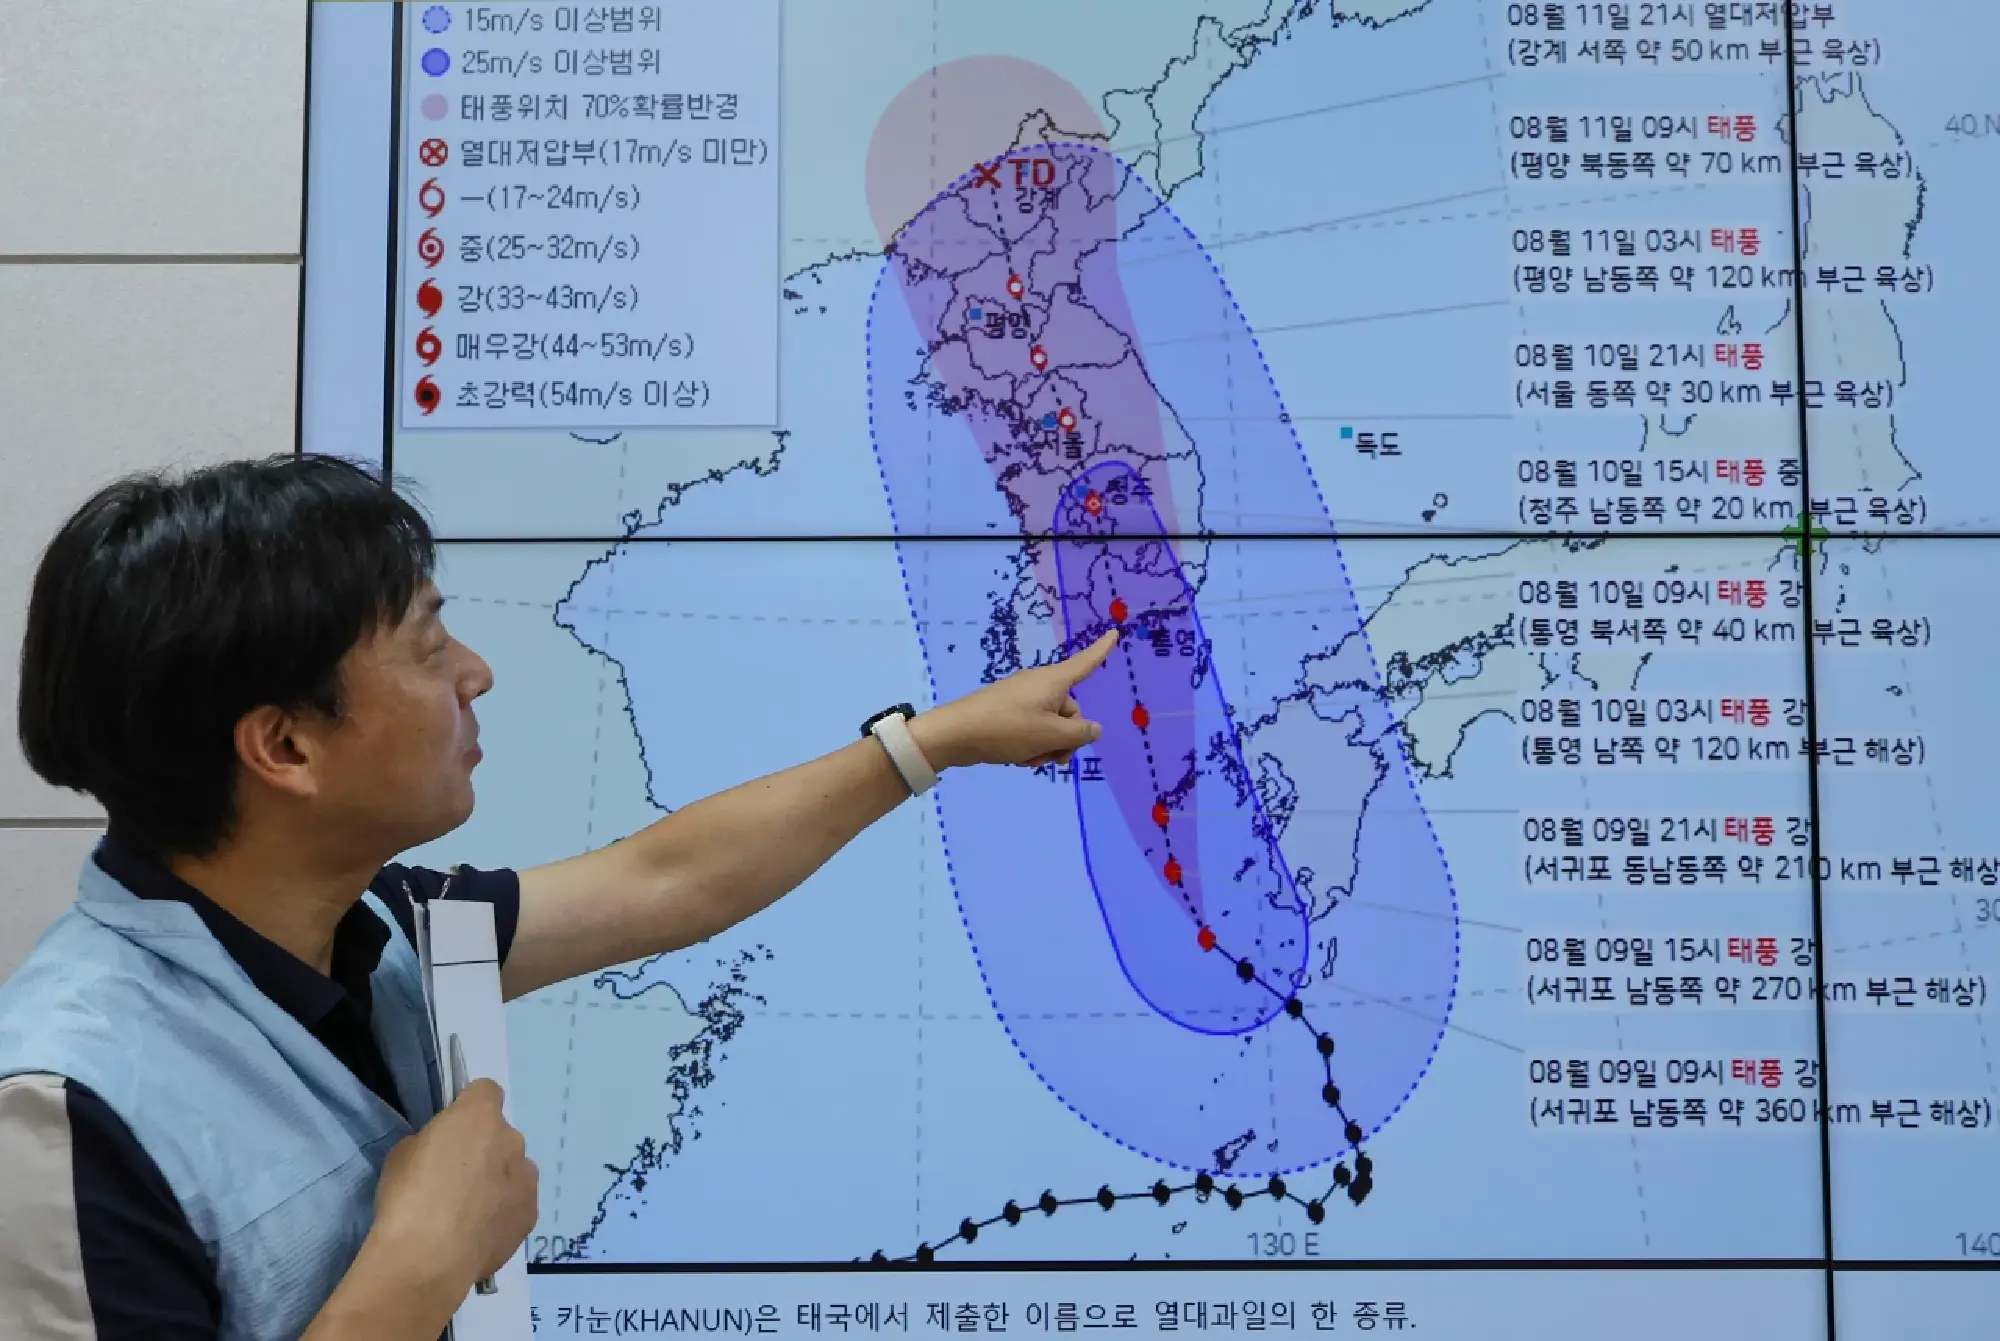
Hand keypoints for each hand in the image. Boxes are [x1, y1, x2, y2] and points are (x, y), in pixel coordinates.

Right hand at [372, 1078, 538, 1288]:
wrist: (428, 1258)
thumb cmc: (408, 1198)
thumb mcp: (402, 1155)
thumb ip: (431, 1142)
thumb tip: (442, 1153)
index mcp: (480, 1116)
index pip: (486, 1091)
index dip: (469, 1106)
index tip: (452, 1130)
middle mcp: (513, 1140)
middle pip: (500, 1135)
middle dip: (482, 1150)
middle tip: (454, 1180)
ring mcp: (527, 1179)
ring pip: (514, 1169)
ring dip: (497, 1181)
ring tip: (467, 1213)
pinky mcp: (530, 1215)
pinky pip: (518, 1203)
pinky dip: (502, 1212)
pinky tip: (477, 1234)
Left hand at [910, 630, 1117, 770]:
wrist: (956, 734)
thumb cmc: (1008, 729)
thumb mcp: (1051, 736)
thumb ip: (1079, 734)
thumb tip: (1094, 728)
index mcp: (1053, 682)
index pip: (1085, 664)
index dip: (1102, 651)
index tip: (1115, 633)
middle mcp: (1039, 685)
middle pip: (1069, 711)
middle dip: (1066, 737)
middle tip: (1053, 757)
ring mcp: (1021, 698)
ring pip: (1050, 725)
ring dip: (1047, 745)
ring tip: (1029, 759)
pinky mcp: (1007, 711)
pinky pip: (1031, 728)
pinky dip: (1030, 744)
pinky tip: (1017, 758)